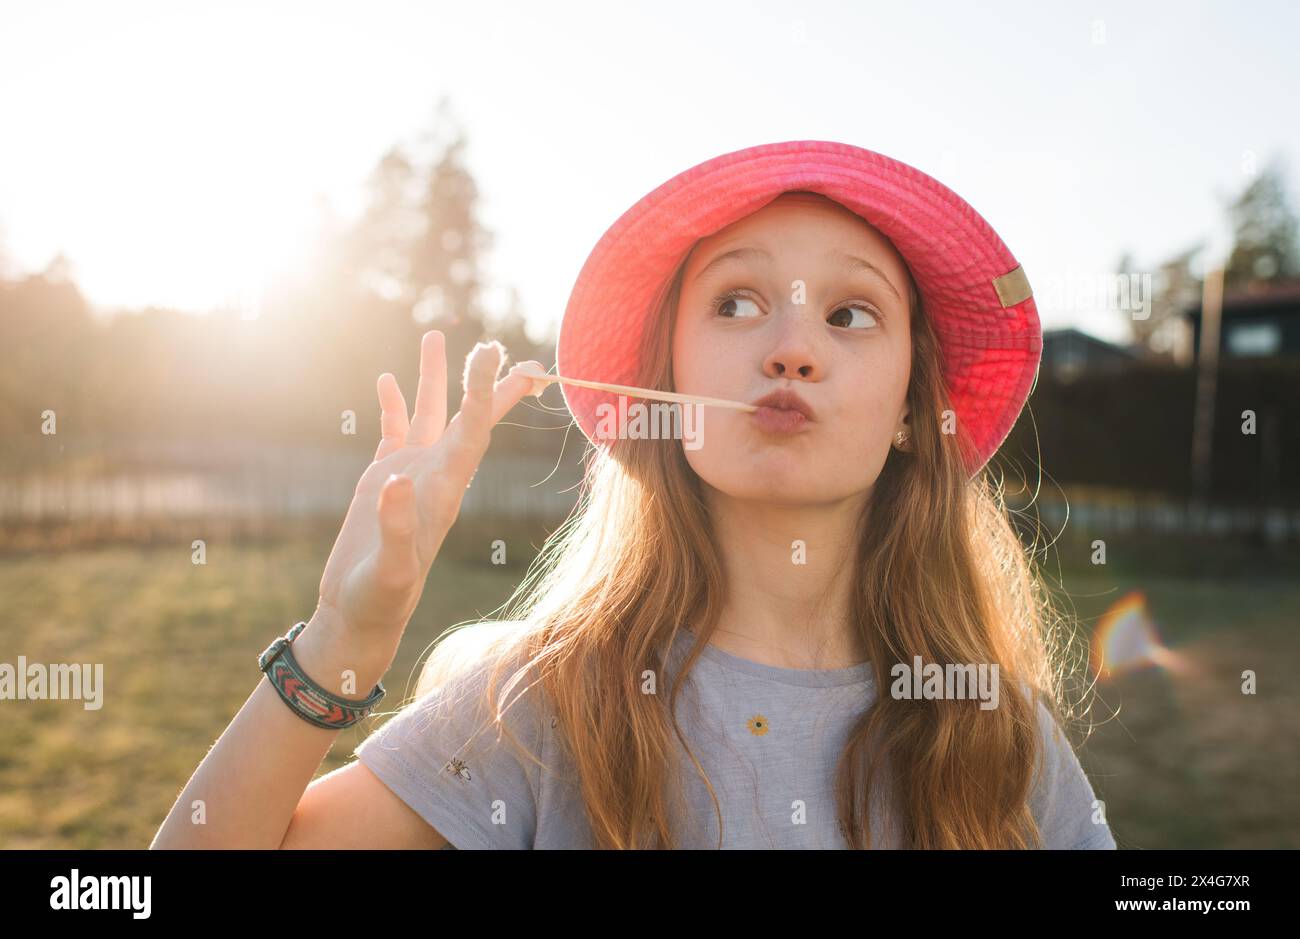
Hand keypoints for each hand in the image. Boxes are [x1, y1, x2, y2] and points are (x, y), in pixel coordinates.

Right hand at [309, 331, 540, 661]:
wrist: (357, 615)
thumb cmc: (378, 600)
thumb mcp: (389, 571)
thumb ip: (397, 529)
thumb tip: (397, 481)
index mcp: (444, 491)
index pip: (473, 430)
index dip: (484, 392)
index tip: (493, 353)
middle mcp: (435, 476)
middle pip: (468, 418)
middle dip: (486, 383)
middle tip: (504, 347)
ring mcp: (409, 475)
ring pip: (428, 414)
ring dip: (434, 378)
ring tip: (436, 335)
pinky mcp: (382, 480)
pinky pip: (394, 431)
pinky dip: (392, 404)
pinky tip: (386, 379)